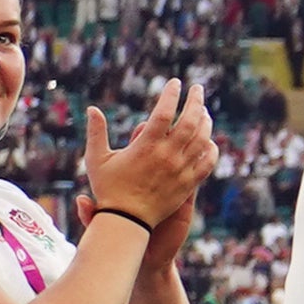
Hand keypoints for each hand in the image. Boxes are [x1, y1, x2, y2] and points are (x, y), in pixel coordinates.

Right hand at [85, 80, 218, 227]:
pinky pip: (208, 162)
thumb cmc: (108, 189)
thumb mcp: (96, 159)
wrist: (126, 221)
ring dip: (206, 122)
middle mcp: (167, 156)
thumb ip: (96, 133)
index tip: (174, 83)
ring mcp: (181, 170)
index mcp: (145, 147)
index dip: (171, 94)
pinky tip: (210, 141)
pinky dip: (211, 149)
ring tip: (204, 111)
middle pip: (190, 121)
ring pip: (202, 139)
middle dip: (196, 101)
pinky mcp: (189, 184)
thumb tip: (92, 109)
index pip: (164, 112)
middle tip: (197, 89)